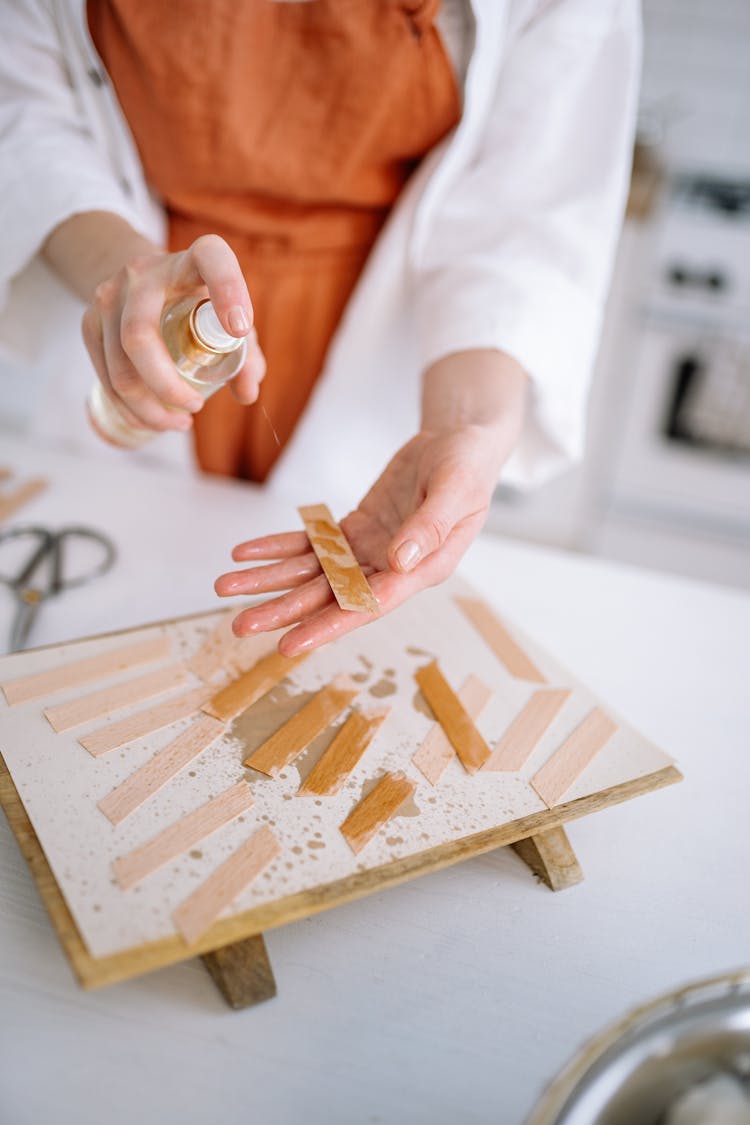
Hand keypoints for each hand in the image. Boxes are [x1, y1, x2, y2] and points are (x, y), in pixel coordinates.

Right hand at [43, 212, 264, 433]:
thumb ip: (246, 354)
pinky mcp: (90, 323)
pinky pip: (105, 377)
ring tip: (180, 424)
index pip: (211, 258)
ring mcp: (108, 297)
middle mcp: (143, 273)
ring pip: (120, 369)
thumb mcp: (227, 317)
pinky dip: (130, 409)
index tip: (240, 328)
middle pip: (139, 337)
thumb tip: (247, 393)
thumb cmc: (197, 302)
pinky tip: (152, 420)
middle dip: (167, 387)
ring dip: (150, 409)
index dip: (228, 289)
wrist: (141, 278)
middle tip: (196, 406)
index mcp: (190, 260)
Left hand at [215, 418, 518, 655]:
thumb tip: (396, 562)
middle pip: (329, 597)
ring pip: (311, 573)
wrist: (459, 441)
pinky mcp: (355, 531)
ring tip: (226, 587)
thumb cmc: (468, 466)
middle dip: (283, 611)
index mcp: (422, 569)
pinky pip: (311, 543)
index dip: (328, 626)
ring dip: (269, 581)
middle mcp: (391, 569)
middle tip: (240, 626)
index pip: (368, 606)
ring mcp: (369, 552)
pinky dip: (277, 547)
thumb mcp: (456, 489)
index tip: (290, 644)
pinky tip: (245, 553)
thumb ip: (429, 526)